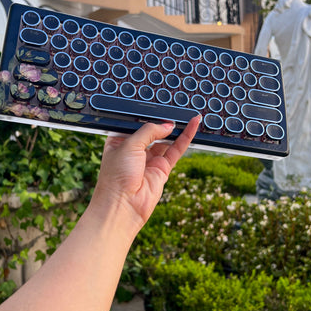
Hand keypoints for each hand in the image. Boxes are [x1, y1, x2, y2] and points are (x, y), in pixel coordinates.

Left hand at [92, 116, 199, 230]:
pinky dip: (185, 138)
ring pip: (167, 140)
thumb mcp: (129, 144)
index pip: (136, 123)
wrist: (122, 206)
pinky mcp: (162, 169)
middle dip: (164, 121)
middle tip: (177, 108)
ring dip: (178, 128)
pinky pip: (176, 150)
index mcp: (119, 141)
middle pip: (153, 131)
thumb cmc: (116, 176)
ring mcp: (149, 160)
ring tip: (190, 114)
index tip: (159, 105)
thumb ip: (149, 131)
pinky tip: (193, 126)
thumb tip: (168, 125)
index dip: (147, 115)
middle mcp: (135, 150)